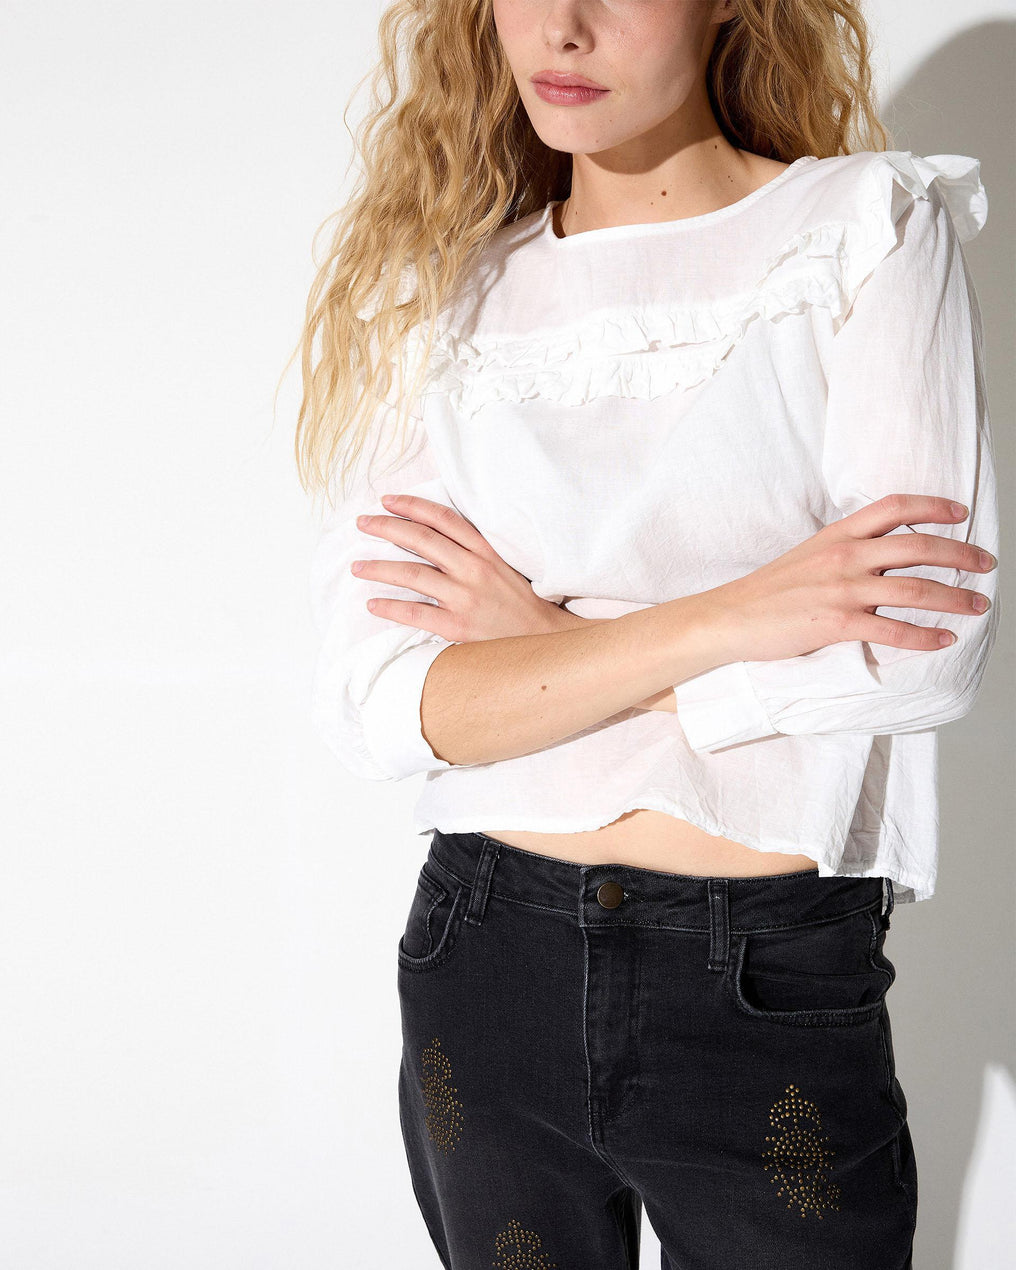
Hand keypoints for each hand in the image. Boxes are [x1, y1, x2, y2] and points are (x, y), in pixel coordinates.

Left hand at [352, 494, 571, 641]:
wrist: (545, 639)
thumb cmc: (522, 602)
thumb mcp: (505, 565)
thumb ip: (474, 550)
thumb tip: (436, 536)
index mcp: (485, 550)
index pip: (442, 518)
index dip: (412, 506)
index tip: (387, 500)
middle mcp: (473, 569)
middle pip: (420, 539)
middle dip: (386, 528)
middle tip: (362, 523)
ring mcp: (465, 597)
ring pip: (412, 573)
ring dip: (379, 568)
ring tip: (357, 566)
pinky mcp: (458, 626)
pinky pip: (415, 612)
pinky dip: (390, 606)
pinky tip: (373, 603)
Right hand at [704, 494, 996, 664]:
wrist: (729, 617)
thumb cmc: (766, 592)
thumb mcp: (806, 557)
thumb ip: (843, 551)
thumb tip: (878, 557)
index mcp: (836, 535)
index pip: (894, 508)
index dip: (934, 507)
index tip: (961, 513)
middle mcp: (844, 556)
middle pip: (918, 546)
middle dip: (961, 554)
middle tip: (986, 563)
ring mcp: (841, 589)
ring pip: (914, 588)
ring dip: (953, 598)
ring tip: (977, 606)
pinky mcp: (836, 623)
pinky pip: (892, 630)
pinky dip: (923, 636)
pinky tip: (942, 640)